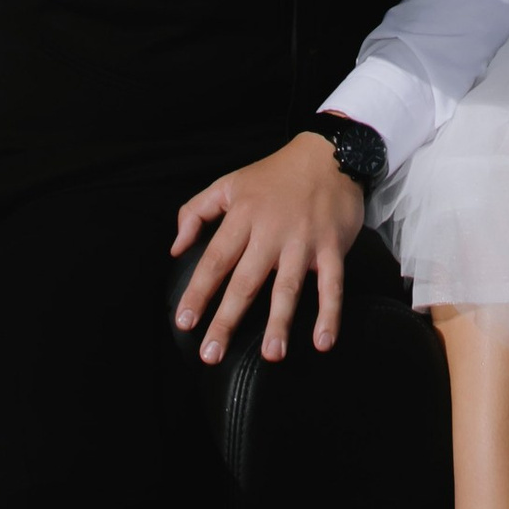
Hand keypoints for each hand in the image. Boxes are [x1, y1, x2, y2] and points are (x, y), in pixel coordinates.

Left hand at [170, 133, 365, 362]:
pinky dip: (329, 313)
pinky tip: (323, 341)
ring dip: (279, 322)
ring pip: (288, 287)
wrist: (329, 154)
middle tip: (211, 353)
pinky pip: (332, 285)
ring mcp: (303, 242)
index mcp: (243, 217)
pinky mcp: (333, 247)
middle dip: (227, 320)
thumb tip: (176, 249)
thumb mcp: (229, 183)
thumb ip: (196, 212)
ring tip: (270, 354)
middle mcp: (271, 232)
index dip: (198, 292)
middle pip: (245, 282)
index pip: (215, 260)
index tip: (185, 321)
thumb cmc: (275, 174)